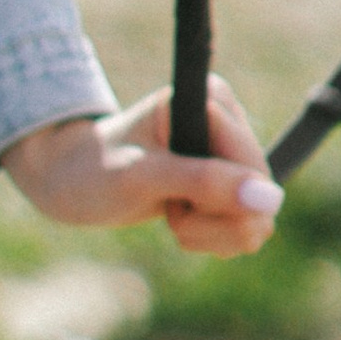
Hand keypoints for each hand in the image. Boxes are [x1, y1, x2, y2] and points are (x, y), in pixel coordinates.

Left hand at [2, 75, 281, 258]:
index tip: (174, 201)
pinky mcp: (227, 184)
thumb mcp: (142, 176)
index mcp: (213, 101)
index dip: (221, 202)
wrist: (68, 181)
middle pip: (262, 196)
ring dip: (212, 234)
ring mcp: (230, 155)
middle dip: (214, 222)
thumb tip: (272, 199)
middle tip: (171, 212)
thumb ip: (205, 182)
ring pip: (257, 218)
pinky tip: (182, 222)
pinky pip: (246, 228)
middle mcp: (230, 122)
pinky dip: (212, 238)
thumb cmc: (94, 170)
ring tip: (172, 215)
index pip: (253, 169)